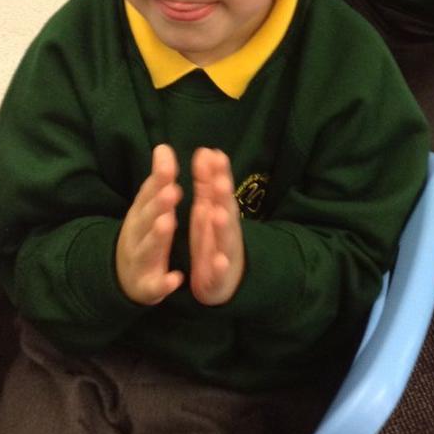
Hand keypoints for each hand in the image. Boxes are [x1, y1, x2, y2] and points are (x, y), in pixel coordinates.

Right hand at [116, 144, 183, 304]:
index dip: (158, 181)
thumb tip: (164, 147)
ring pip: (148, 248)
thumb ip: (158, 180)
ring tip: (169, 223)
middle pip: (147, 219)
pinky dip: (164, 283)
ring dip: (157, 236)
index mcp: (140, 215)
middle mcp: (136, 235)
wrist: (122, 277)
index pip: (148, 195)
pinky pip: (154, 285)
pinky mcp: (146, 286)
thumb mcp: (147, 207)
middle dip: (159, 205)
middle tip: (173, 191)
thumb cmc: (142, 234)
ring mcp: (140, 260)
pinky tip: (176, 278)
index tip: (170, 166)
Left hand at [189, 148, 244, 305]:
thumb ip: (207, 182)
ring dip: (223, 228)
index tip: (217, 155)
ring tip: (217, 215)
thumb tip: (206, 150)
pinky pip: (220, 273)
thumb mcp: (208, 209)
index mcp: (219, 214)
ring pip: (225, 240)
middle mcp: (226, 232)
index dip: (220, 174)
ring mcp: (225, 255)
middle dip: (224, 197)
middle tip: (220, 181)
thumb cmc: (213, 240)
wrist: (223, 283)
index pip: (221, 191)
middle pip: (227, 212)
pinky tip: (219, 261)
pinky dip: (220, 267)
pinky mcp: (219, 278)